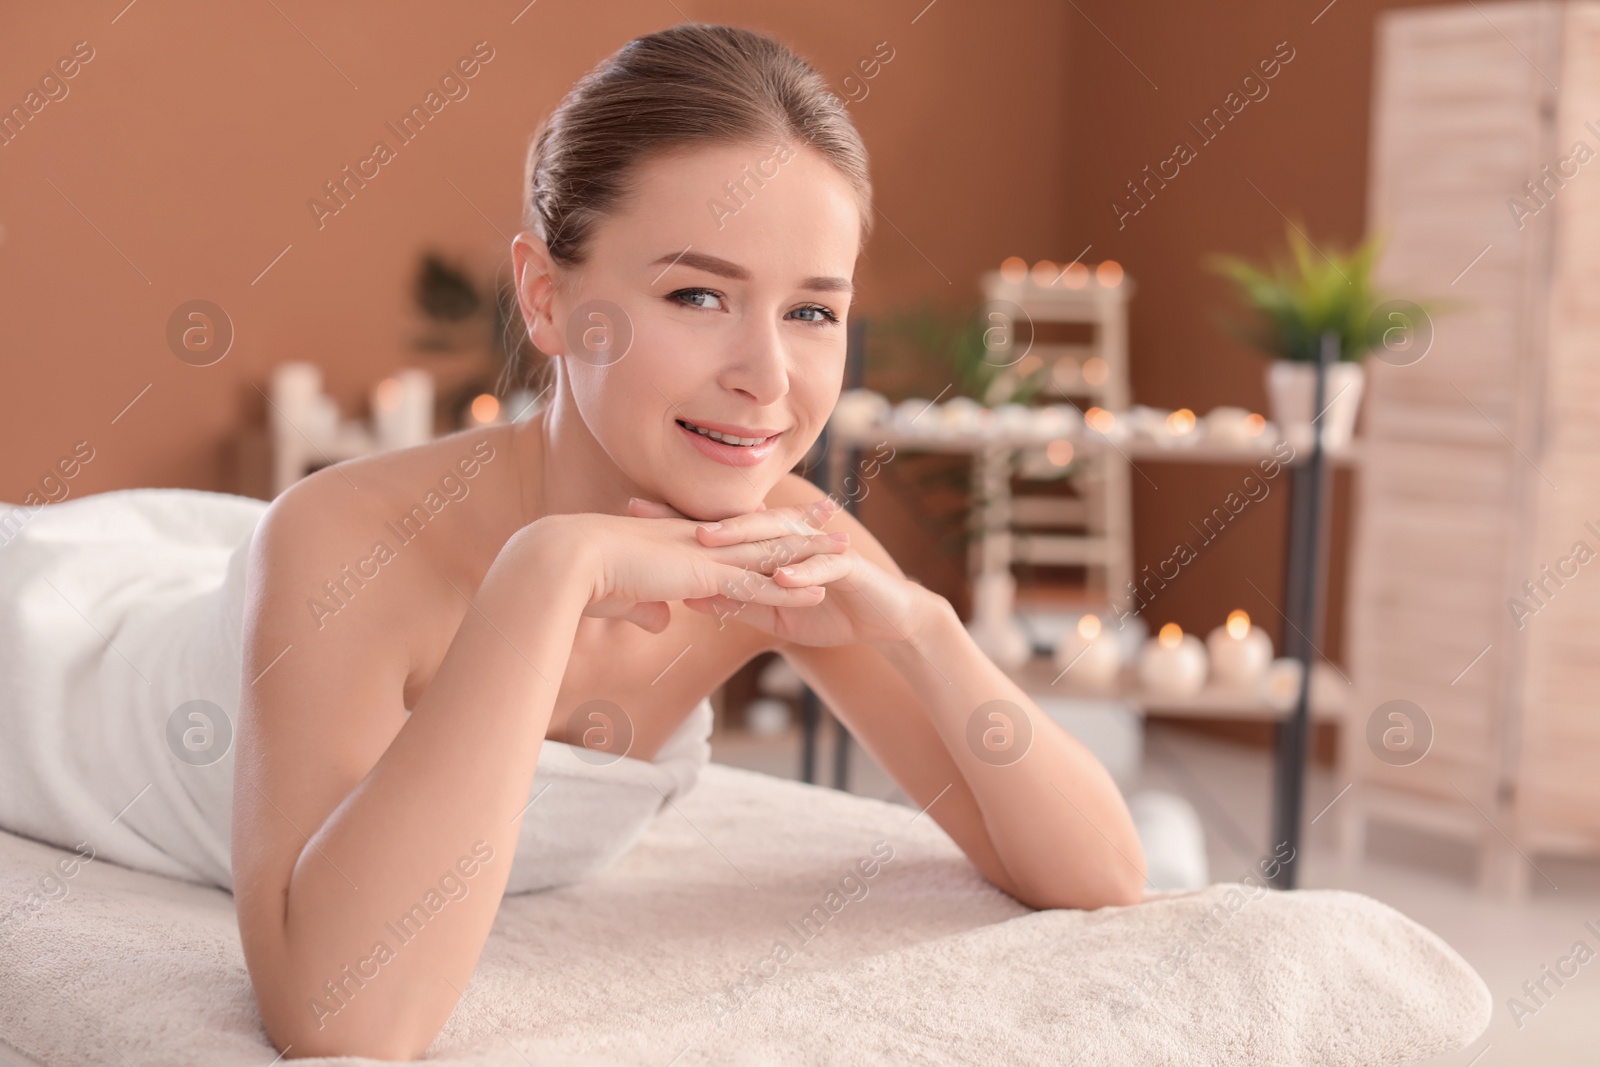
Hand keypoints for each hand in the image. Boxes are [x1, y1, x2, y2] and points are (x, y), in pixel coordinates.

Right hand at [529, 506, 848, 634]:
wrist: (565, 561)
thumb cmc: (581, 579)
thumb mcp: (622, 597)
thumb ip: (646, 607)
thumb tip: (661, 619)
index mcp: (677, 540)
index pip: (730, 531)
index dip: (759, 525)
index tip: (783, 515)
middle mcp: (696, 542)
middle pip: (758, 531)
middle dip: (796, 525)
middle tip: (829, 514)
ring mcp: (703, 557)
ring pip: (768, 553)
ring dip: (809, 555)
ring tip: (845, 550)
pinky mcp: (703, 577)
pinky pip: (757, 585)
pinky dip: (790, 590)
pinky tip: (820, 592)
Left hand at [626, 496, 934, 648]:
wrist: (886, 620)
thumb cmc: (828, 611)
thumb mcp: (774, 612)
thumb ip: (737, 601)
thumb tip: (688, 598)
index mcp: (770, 547)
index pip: (721, 531)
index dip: (681, 524)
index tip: (636, 516)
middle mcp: (791, 539)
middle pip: (741, 524)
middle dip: (699, 520)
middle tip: (659, 517)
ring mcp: (820, 550)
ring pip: (777, 538)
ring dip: (744, 539)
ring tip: (710, 541)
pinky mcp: (847, 567)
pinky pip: (820, 569)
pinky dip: (801, 574)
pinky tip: (780, 577)